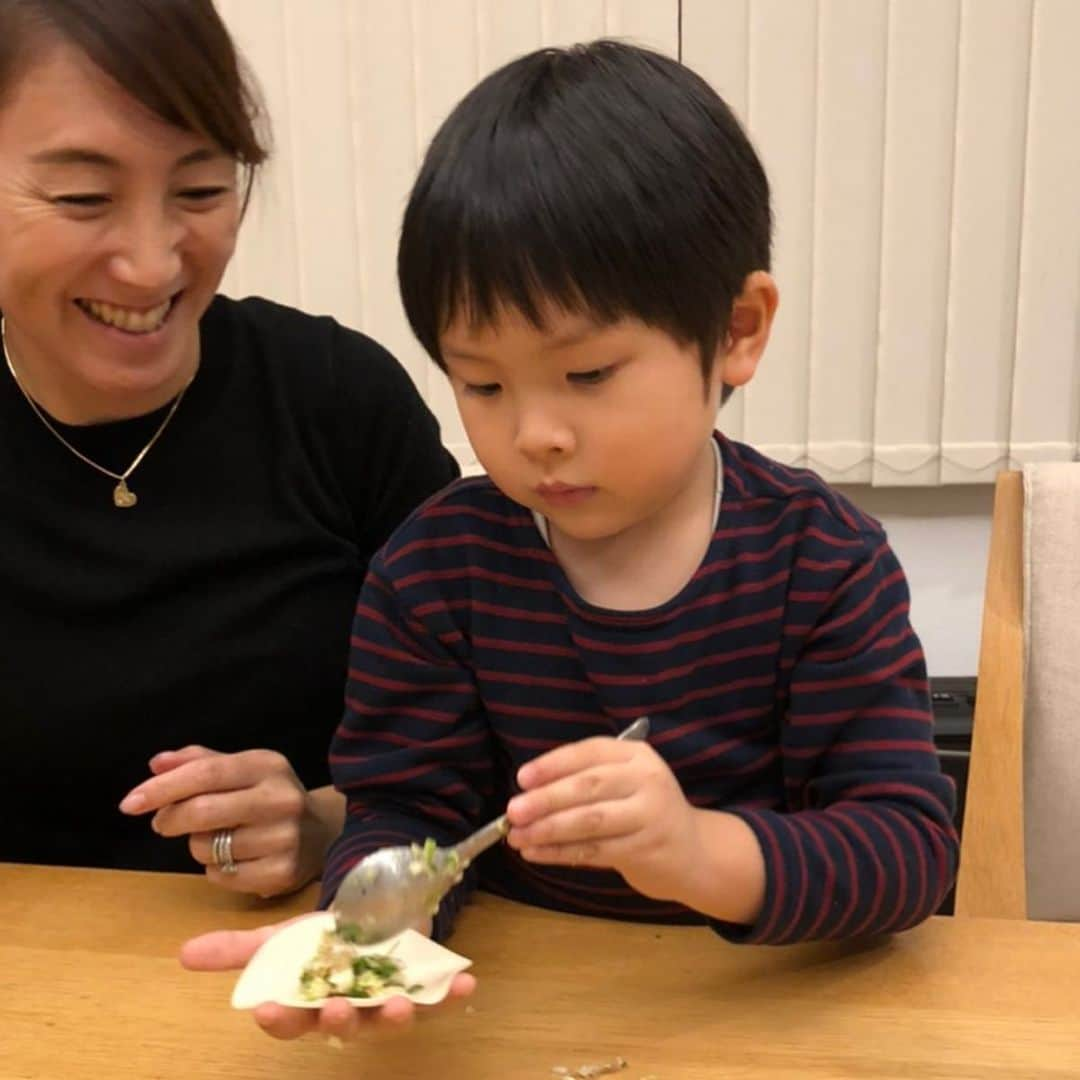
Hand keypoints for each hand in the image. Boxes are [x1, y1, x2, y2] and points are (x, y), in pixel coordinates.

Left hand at [119, 745, 330, 896]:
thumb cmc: (268, 796)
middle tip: (162, 823)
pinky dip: (215, 871)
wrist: (321, 833)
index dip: (163, 788)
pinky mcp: (281, 873)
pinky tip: (235, 859)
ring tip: (218, 839)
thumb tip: (156, 763)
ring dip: (197, 846)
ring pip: (206, 848)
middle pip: (202, 812)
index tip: (129, 803)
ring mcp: (284, 837)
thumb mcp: (242, 770)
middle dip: (170, 819)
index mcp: (268, 765)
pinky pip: (221, 877)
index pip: (206, 773)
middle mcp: (281, 798)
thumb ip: (198, 763)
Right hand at [180, 920, 476, 1039]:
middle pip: (341, 1026)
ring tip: (395, 1005)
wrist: (370, 911)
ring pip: (387, 1018)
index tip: (266, 1007)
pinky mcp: (420, 987)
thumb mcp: (280, 937)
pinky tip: (466, 985)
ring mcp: (385, 999)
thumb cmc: (322, 937)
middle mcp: (348, 1010)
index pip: (288, 1020)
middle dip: (338, 1021)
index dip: (278, 1017)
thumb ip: (238, 949)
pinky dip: (451, 993)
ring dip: (393, 1015)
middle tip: (335, 1008)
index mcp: (309, 1003)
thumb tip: (184, 953)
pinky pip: (438, 997)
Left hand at [504, 735, 702, 902]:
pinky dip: (560, 852)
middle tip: (513, 811)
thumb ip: (586, 779)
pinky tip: (536, 854)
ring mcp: (650, 816)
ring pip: (589, 822)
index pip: (590, 752)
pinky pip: (593, 851)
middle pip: (588, 787)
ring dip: (548, 830)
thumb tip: (528, 790)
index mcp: (637, 755)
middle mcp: (647, 780)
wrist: (693, 851)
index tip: (522, 778)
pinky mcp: (646, 850)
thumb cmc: (644, 810)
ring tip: (517, 836)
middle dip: (546, 799)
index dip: (553, 764)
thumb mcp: (625, 781)